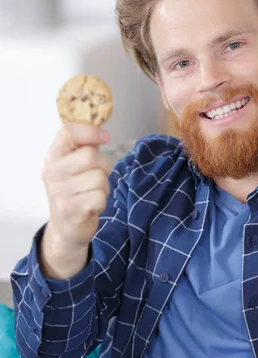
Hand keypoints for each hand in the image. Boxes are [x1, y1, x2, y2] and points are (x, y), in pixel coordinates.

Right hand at [41, 123, 112, 252]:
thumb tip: (100, 129)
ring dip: (104, 186)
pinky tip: (92, 205)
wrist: (65, 228)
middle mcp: (52, 173)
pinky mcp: (72, 210)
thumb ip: (84, 147)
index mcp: (52, 157)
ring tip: (92, 193)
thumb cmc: (74, 192)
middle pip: (90, 156)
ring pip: (99, 178)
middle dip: (103, 166)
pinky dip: (102, 201)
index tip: (105, 137)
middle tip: (96, 176)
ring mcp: (60, 193)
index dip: (90, 131)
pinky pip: (101, 196)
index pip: (67, 133)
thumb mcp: (73, 167)